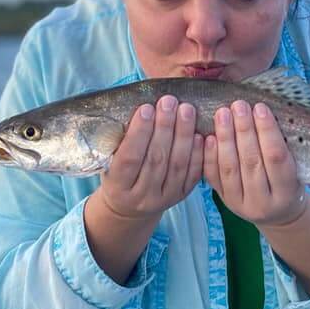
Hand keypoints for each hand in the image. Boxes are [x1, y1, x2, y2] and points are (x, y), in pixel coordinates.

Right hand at [98, 96, 203, 220]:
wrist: (129, 207)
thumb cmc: (118, 175)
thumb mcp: (110, 162)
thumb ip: (121, 142)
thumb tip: (140, 109)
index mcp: (118, 187)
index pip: (129, 158)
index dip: (138, 133)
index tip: (146, 108)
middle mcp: (142, 196)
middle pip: (156, 159)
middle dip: (164, 127)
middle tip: (169, 102)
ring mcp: (164, 198)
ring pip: (177, 165)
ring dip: (183, 134)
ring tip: (186, 110)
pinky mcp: (181, 196)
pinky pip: (192, 174)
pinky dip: (197, 153)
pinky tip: (199, 134)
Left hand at [203, 100, 307, 227]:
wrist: (279, 214)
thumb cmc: (291, 183)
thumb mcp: (298, 170)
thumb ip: (283, 148)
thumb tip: (263, 112)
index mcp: (286, 194)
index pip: (276, 158)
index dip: (268, 131)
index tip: (261, 108)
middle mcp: (263, 203)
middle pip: (251, 162)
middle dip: (244, 130)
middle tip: (239, 105)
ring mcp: (240, 204)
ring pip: (230, 168)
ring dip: (225, 138)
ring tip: (223, 114)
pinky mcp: (224, 202)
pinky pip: (213, 177)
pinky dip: (210, 155)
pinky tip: (209, 136)